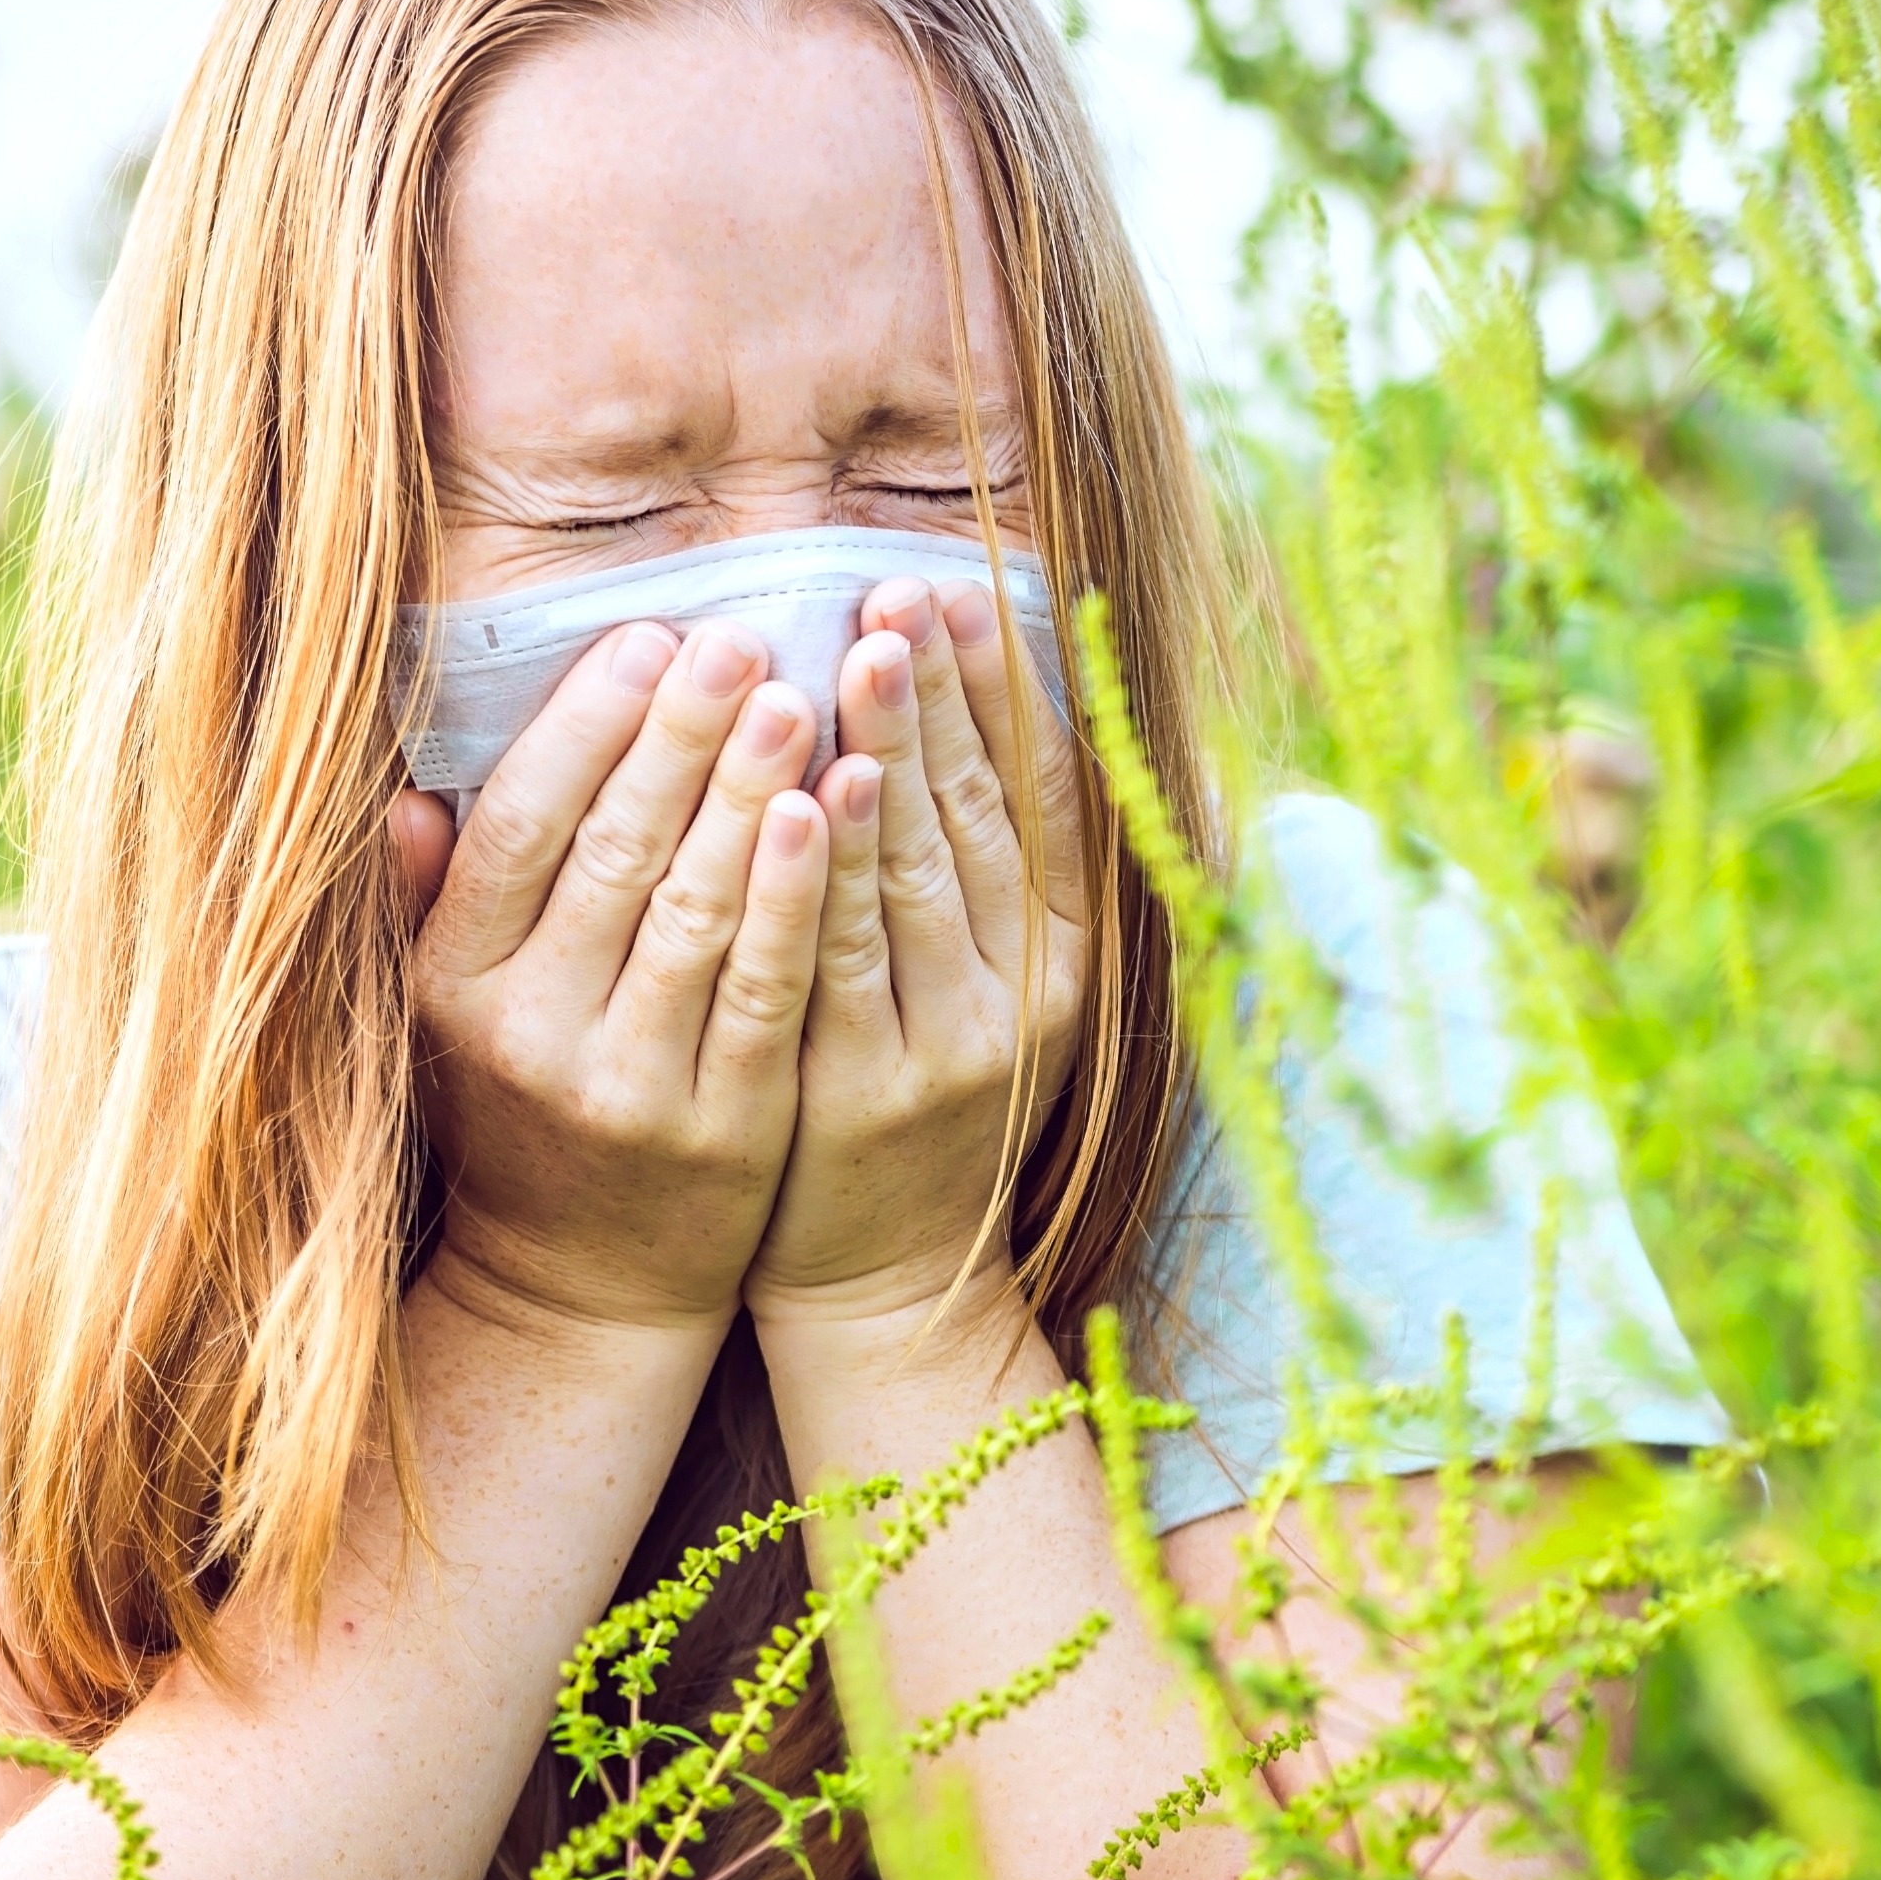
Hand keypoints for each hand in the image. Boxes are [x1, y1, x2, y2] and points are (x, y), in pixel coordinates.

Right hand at [405, 617, 830, 1333]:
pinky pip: (766, 989)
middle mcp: (534, 1033)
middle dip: (678, 734)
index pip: (519, 827)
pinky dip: (796, 895)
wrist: (582, 1290)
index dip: (584, 726)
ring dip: (746, 792)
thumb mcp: (442, 1018)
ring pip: (695, 911)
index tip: (644, 637)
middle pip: (614, 852)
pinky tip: (831, 809)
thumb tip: (402, 794)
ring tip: (794, 694)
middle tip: (738, 635)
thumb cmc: (520, 1119)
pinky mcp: (728, 1125)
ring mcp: (631, 1083)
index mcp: (457, 988)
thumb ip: (427, 906)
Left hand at [740, 576, 1090, 1331]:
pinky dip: (835, 871)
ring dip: (893, 754)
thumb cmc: (931, 1113)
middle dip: (943, 695)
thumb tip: (993, 714)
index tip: (961, 594)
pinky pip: (844, 960)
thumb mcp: (1001, 1000)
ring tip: (863, 650)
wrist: (886, 1286)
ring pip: (921, 875)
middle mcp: (1025, 1000)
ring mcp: (949, 1048)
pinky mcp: (863, 1093)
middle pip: (982, 818)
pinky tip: (813, 791)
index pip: (1043, 799)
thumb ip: (999, 876)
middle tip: (900, 592)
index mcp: (1067, 962)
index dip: (1006, 693)